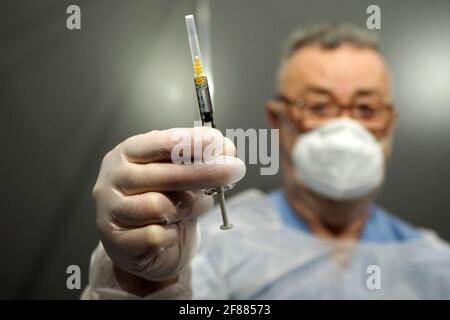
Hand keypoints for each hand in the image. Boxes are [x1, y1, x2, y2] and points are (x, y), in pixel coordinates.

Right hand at [92, 127, 245, 283]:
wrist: (146, 247)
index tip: (219, 142)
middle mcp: (114, 177)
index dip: (193, 142)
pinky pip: (156, 236)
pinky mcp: (115, 241)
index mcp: (128, 153)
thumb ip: (200, 161)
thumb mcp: (183, 176)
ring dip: (185, 209)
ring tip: (187, 211)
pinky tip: (168, 232)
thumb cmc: (165, 202)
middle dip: (207, 172)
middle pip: (166, 174)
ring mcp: (110, 209)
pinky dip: (171, 234)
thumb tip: (226, 148)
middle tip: (236, 170)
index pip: (161, 143)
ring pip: (160, 206)